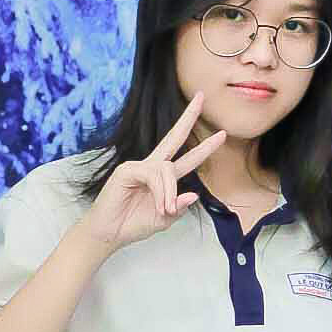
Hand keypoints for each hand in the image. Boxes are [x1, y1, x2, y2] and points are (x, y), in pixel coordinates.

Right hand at [84, 95, 226, 252]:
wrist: (109, 234)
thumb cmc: (133, 225)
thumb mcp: (164, 219)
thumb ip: (179, 207)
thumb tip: (194, 194)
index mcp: (163, 177)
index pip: (186, 156)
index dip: (204, 147)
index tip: (222, 134)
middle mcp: (152, 167)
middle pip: (174, 137)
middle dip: (189, 117)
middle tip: (202, 97)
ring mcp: (138, 166)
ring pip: (167, 169)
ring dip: (169, 192)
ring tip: (164, 210)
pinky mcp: (127, 170)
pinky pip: (153, 176)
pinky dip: (160, 191)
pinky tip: (159, 204)